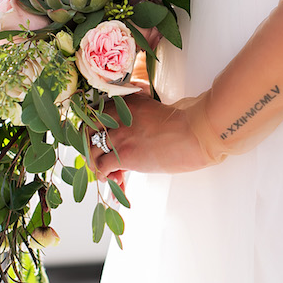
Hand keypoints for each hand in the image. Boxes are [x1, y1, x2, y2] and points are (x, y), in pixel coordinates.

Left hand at [88, 93, 216, 182]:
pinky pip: (102, 167)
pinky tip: (116, 180)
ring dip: (97, 166)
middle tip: (100, 161)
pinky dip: (105, 176)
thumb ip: (137, 114)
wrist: (196, 133)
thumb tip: (128, 136)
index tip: (101, 145)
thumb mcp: (153, 109)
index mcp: (124, 103)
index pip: (94, 116)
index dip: (94, 133)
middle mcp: (116, 116)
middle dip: (90, 149)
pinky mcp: (123, 154)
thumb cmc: (183, 125)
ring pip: (91, 152)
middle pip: (86, 133)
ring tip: (111, 175)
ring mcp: (118, 134)